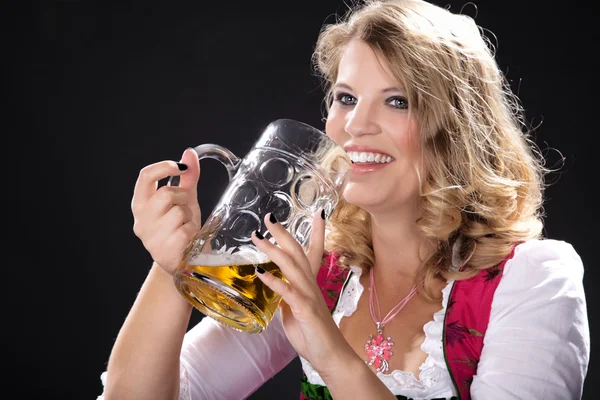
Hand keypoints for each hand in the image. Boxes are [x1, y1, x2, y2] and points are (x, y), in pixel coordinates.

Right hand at [131, 148, 200, 274]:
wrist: (182, 262)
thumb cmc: (180, 228)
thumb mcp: (184, 200)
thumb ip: (187, 178)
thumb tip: (190, 153)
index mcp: (141, 205)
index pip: (144, 177)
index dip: (163, 167)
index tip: (179, 166)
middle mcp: (141, 221)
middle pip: (166, 194)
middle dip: (183, 197)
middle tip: (185, 208)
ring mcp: (151, 238)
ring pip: (179, 211)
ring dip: (189, 216)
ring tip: (186, 226)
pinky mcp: (165, 251)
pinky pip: (186, 229)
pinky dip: (193, 231)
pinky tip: (188, 239)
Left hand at [251, 211, 355, 377]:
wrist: (331, 356)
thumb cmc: (313, 335)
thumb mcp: (294, 312)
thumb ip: (286, 298)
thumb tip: (273, 289)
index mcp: (309, 284)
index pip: (313, 252)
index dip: (315, 232)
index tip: (316, 212)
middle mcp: (311, 285)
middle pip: (298, 252)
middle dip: (283, 233)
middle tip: (269, 217)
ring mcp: (309, 296)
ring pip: (292, 267)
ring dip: (274, 251)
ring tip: (258, 238)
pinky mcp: (306, 310)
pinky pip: (288, 293)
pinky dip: (274, 281)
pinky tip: (261, 273)